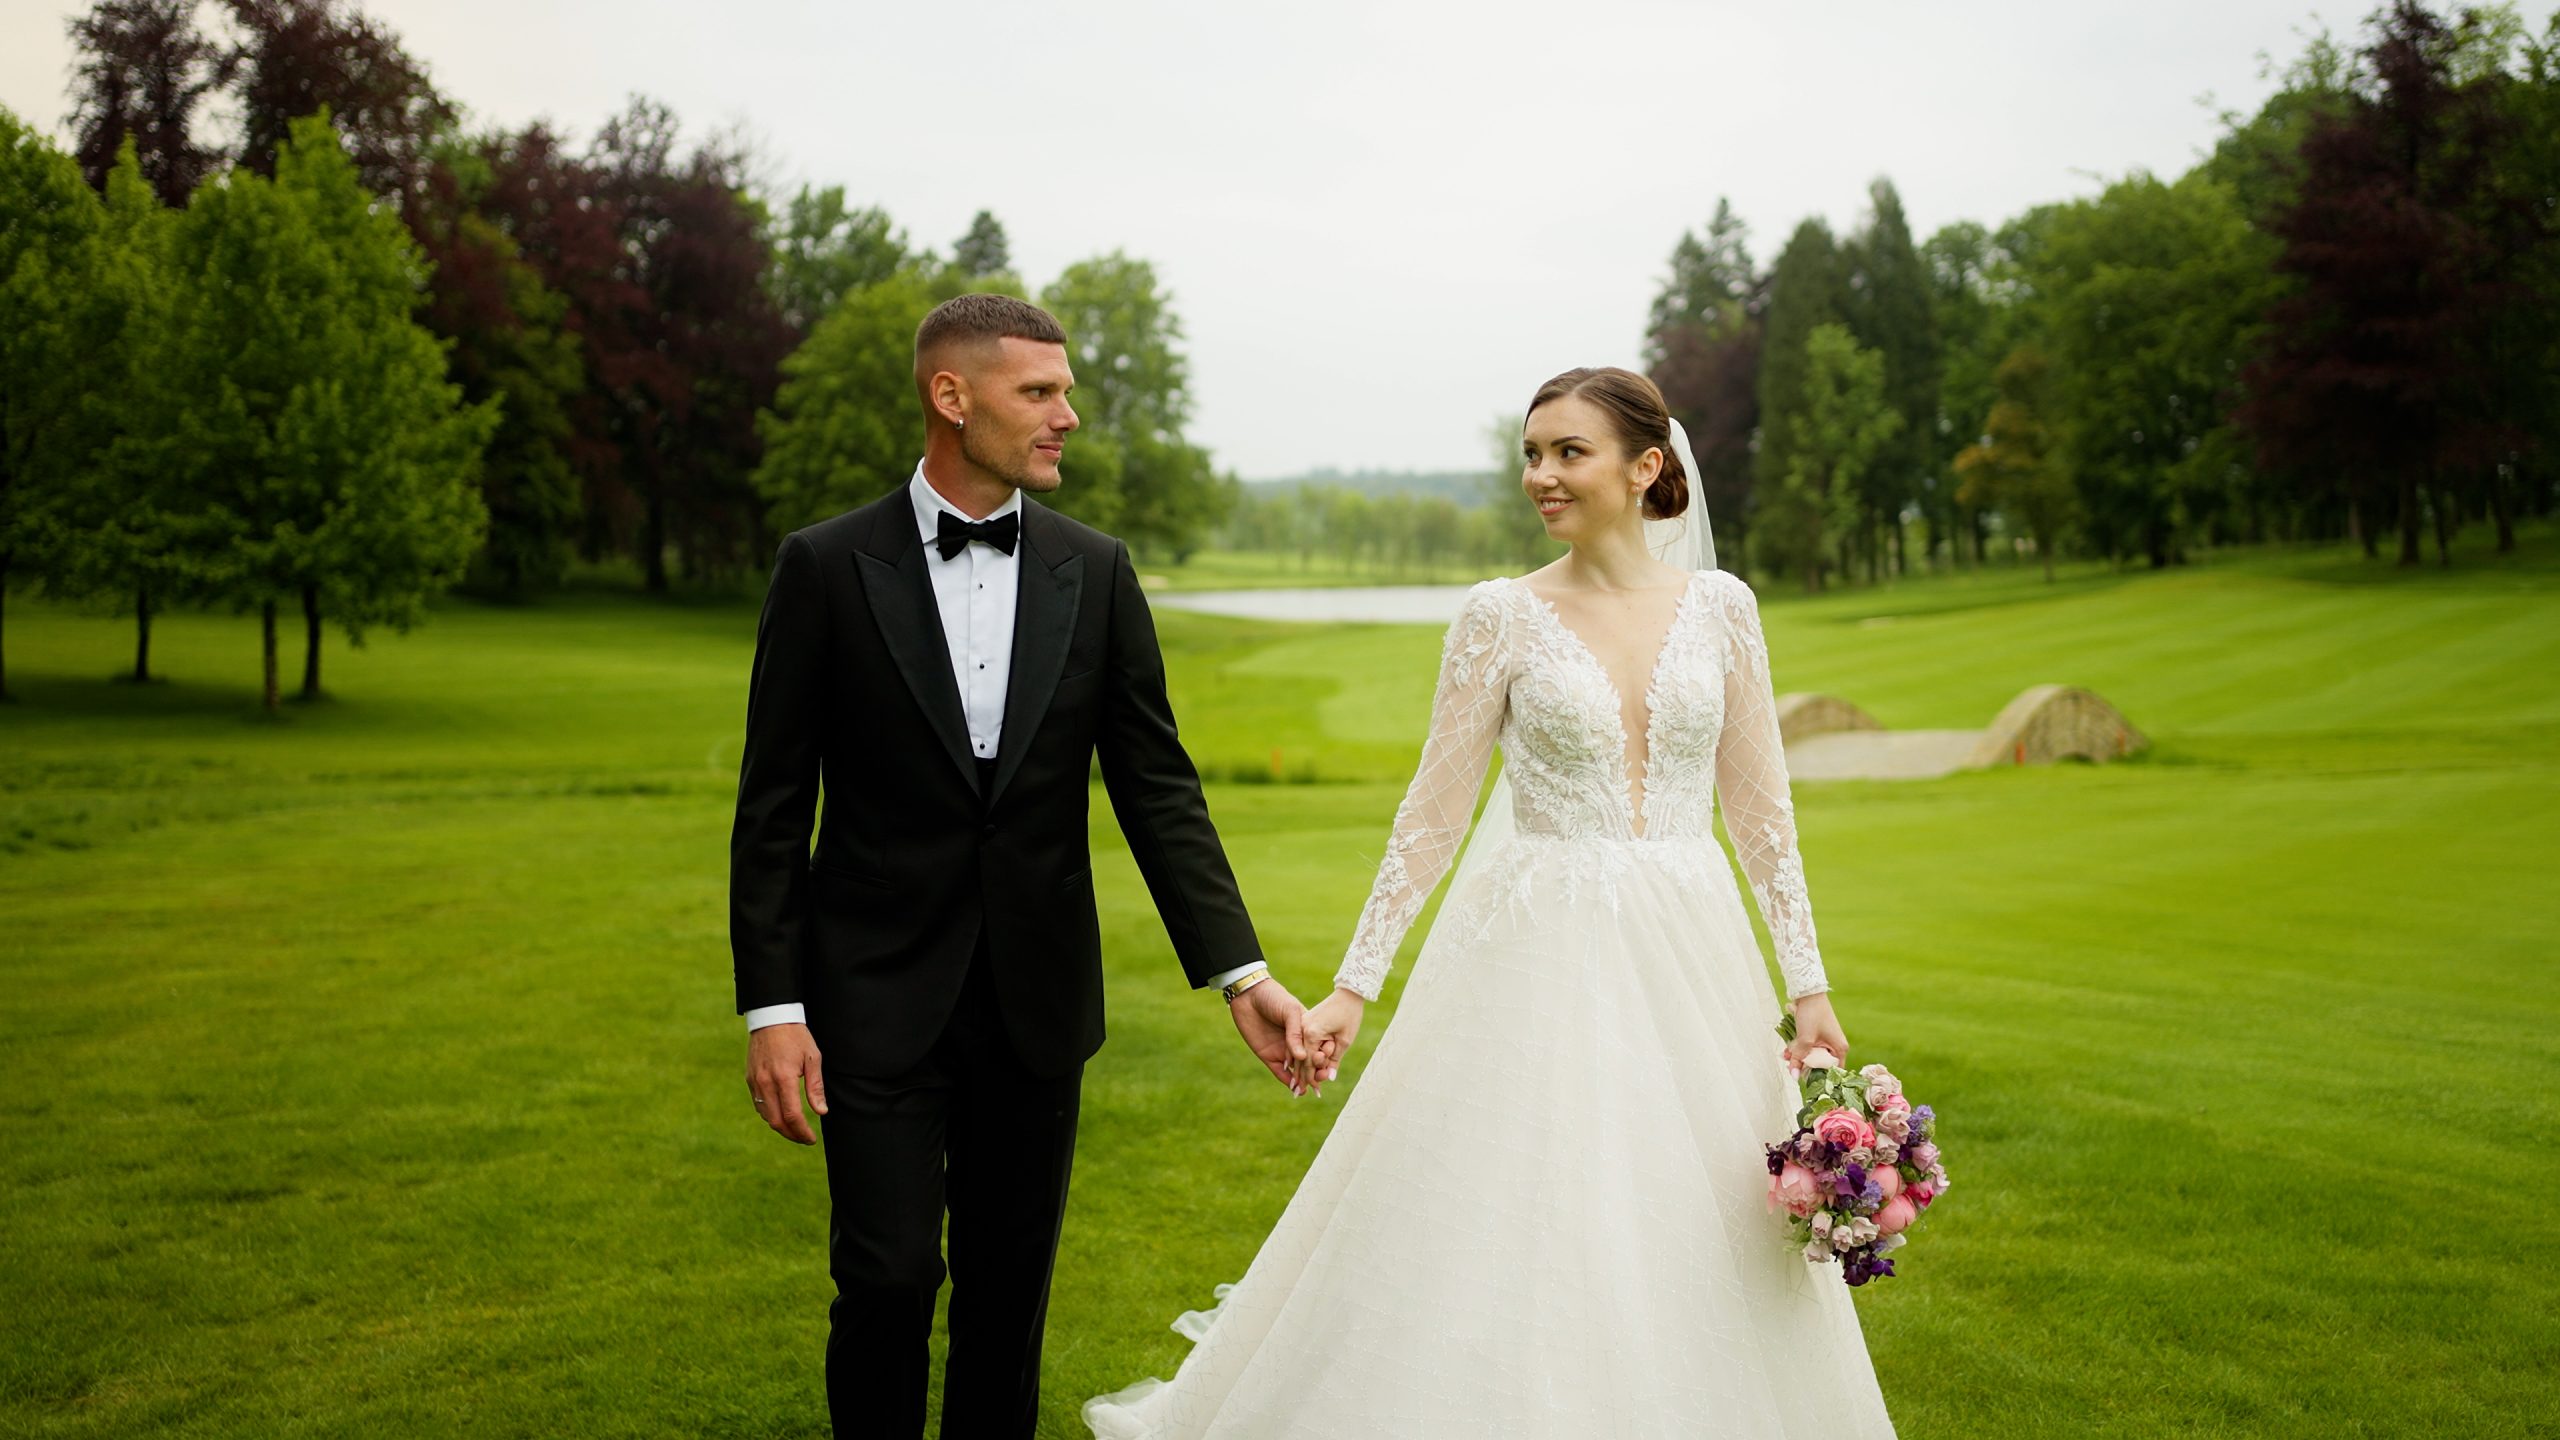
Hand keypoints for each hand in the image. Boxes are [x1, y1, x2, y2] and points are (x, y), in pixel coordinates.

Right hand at [747, 1022, 827, 1143]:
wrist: (772, 1018)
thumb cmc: (796, 1036)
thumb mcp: (812, 1058)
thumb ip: (815, 1087)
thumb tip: (821, 1112)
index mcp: (784, 1078)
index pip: (792, 1115)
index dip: (802, 1132)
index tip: (812, 1139)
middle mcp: (766, 1083)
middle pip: (776, 1121)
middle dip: (791, 1135)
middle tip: (804, 1139)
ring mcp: (755, 1082)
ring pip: (765, 1115)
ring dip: (780, 1127)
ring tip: (795, 1129)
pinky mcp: (749, 1079)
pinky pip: (758, 1105)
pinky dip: (770, 1115)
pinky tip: (781, 1115)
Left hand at [1229, 976, 1313, 1096]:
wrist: (1249, 995)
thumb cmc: (1274, 997)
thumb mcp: (1289, 1011)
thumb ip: (1295, 1033)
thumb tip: (1302, 1057)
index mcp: (1306, 1030)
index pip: (1317, 1047)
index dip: (1324, 1057)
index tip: (1329, 1066)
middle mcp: (1296, 1042)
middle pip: (1309, 1061)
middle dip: (1315, 1072)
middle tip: (1322, 1080)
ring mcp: (1283, 1050)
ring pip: (1296, 1069)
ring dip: (1303, 1080)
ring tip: (1310, 1089)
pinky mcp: (1268, 1056)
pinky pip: (1280, 1071)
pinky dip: (1287, 1080)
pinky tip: (1295, 1089)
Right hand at [1301, 988, 1366, 1090]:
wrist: (1347, 993)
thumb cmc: (1350, 1015)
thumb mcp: (1345, 1040)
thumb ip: (1334, 1060)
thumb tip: (1329, 1078)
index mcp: (1312, 1033)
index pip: (1308, 1061)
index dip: (1310, 1078)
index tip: (1311, 1092)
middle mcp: (1303, 1029)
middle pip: (1300, 1058)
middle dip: (1300, 1076)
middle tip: (1298, 1093)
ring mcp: (1301, 1024)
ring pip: (1297, 1051)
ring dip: (1297, 1067)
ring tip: (1295, 1084)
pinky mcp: (1302, 1022)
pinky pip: (1297, 1042)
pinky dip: (1297, 1054)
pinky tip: (1292, 1065)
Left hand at [1782, 992, 1848, 1074]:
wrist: (1809, 993)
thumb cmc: (1813, 1014)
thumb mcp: (1805, 1039)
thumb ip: (1799, 1058)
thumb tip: (1794, 1076)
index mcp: (1839, 1049)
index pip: (1833, 1071)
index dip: (1819, 1077)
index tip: (1805, 1080)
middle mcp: (1835, 1046)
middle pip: (1820, 1064)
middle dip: (1804, 1066)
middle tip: (1790, 1068)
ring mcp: (1825, 1040)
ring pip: (1811, 1055)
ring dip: (1798, 1057)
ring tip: (1785, 1057)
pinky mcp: (1816, 1035)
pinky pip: (1808, 1047)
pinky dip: (1798, 1049)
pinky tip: (1786, 1051)